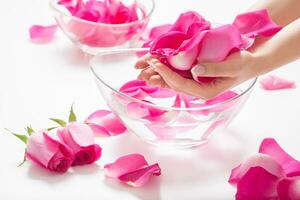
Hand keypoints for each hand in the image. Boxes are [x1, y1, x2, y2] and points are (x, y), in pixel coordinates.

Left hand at [134, 51, 256, 98]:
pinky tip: (159, 66)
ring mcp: (197, 85)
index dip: (167, 74)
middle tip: (148, 62)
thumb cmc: (243, 64)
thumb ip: (214, 69)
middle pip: (174, 84)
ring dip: (160, 75)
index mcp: (207, 92)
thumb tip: (195, 69)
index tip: (156, 63)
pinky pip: (179, 76)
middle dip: (160, 74)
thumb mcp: (233, 65)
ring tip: (148, 65)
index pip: (182, 84)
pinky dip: (168, 71)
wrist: (249, 64)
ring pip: (174, 82)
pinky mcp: (196, 78)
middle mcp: (199, 91)